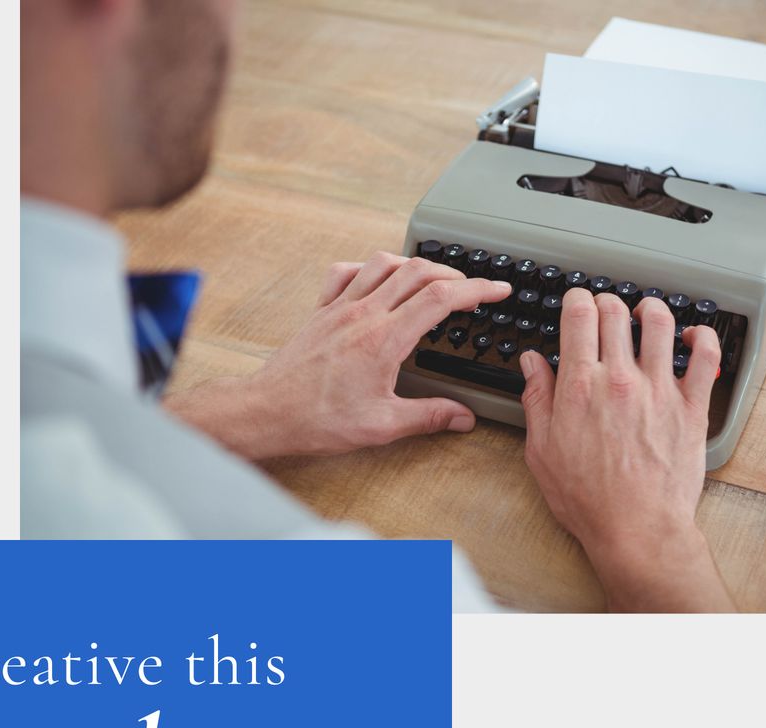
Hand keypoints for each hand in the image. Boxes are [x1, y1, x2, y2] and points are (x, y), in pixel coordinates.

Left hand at [164, 252, 511, 457]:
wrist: (269, 411)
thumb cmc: (316, 418)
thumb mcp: (382, 426)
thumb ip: (428, 417)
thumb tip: (461, 417)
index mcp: (385, 339)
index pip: (441, 298)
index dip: (477, 289)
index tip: (496, 289)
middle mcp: (363, 315)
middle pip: (418, 272)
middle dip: (454, 273)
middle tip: (473, 288)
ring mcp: (339, 308)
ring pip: (383, 263)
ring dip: (414, 264)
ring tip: (431, 278)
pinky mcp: (321, 312)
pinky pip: (346, 273)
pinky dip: (368, 269)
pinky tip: (376, 280)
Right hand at [519, 289, 733, 611]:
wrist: (635, 529)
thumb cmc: (588, 499)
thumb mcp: (541, 451)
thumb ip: (537, 400)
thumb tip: (532, 365)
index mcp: (580, 386)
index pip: (580, 318)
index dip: (578, 300)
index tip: (577, 302)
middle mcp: (621, 380)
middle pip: (617, 314)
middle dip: (608, 301)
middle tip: (605, 306)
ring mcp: (660, 390)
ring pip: (662, 324)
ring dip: (651, 308)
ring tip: (645, 311)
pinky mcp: (691, 407)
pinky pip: (705, 357)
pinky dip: (702, 336)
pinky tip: (694, 334)